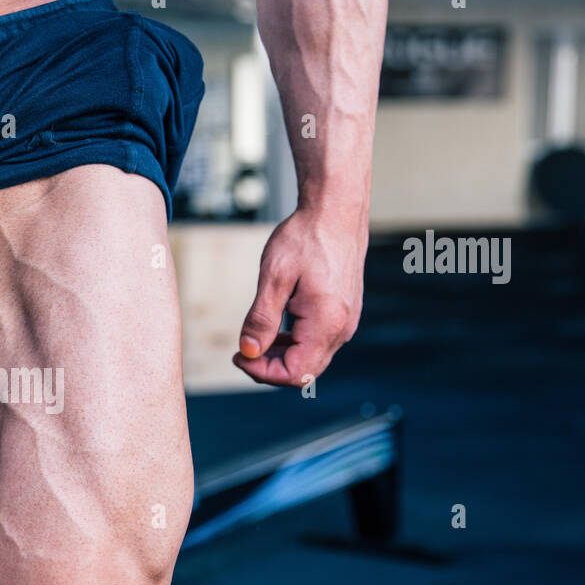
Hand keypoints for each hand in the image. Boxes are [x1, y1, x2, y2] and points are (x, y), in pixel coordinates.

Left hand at [233, 207, 365, 386]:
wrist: (336, 210)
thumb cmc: (306, 237)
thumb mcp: (274, 276)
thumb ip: (261, 319)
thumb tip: (248, 351)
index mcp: (327, 322)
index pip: (295, 373)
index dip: (262, 372)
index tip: (238, 356)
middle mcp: (342, 328)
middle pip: (304, 372)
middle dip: (269, 367)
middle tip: (241, 350)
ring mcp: (346, 321)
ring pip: (311, 359)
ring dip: (280, 356)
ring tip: (254, 339)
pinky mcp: (343, 313)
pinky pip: (318, 342)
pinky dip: (293, 343)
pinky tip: (274, 330)